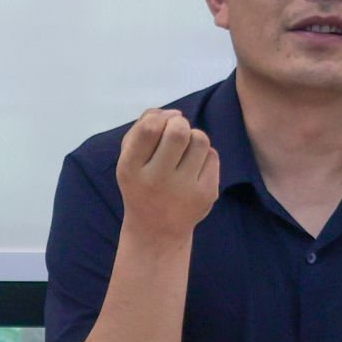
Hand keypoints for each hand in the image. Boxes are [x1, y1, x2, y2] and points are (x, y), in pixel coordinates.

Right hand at [115, 109, 219, 241]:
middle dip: (179, 124)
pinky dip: (204, 155)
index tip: (159, 128)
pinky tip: (193, 168)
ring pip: (200, 139)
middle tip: (175, 134)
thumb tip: (176, 112)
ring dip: (193, 137)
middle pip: (179, 131)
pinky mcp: (207, 194)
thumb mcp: (129, 157)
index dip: (158, 118)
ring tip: (185, 151)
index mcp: (131, 168)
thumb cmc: (141, 183)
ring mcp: (184, 190)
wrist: (157, 229)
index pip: (149, 128)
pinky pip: (213, 155)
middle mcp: (156, 181)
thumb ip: (143, 126)